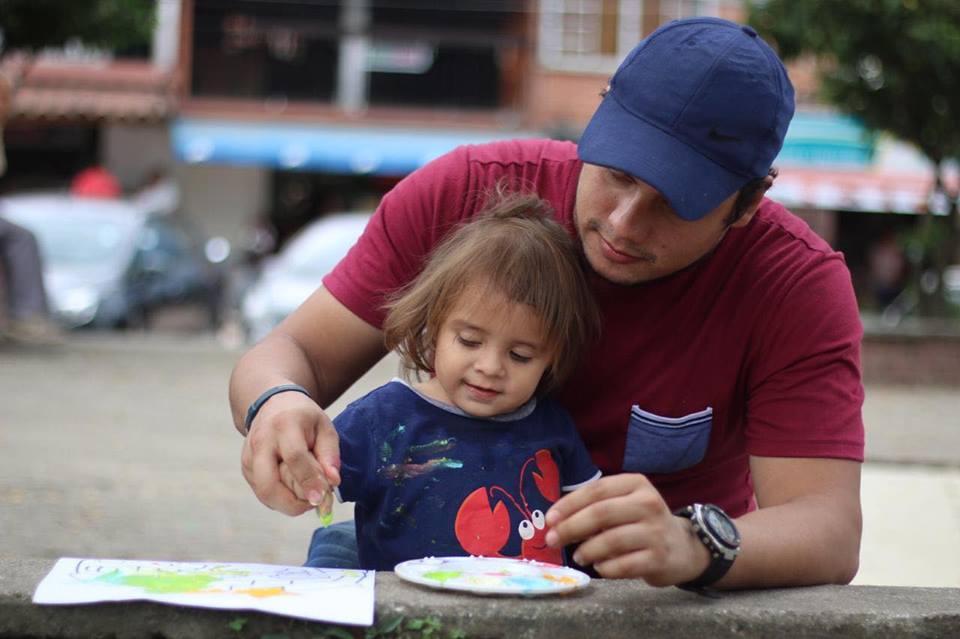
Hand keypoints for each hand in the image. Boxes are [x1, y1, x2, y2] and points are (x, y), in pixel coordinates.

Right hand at [240, 391, 340, 515]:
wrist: (272, 403)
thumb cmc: (303, 417)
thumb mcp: (324, 427)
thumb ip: (330, 454)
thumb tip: (333, 482)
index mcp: (284, 425)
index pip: (294, 458)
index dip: (308, 481)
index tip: (321, 498)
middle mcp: (261, 441)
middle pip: (268, 484)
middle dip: (291, 504)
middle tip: (313, 503)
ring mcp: (249, 456)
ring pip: (264, 493)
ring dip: (287, 504)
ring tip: (306, 494)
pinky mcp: (246, 467)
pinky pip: (262, 493)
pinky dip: (280, 499)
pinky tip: (294, 489)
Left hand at [544, 474, 708, 584]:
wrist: (681, 547)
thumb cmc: (641, 523)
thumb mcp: (623, 504)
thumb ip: (594, 506)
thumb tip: (555, 521)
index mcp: (636, 484)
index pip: (596, 490)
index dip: (569, 504)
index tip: (549, 519)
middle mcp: (648, 503)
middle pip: (601, 513)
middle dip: (570, 528)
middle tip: (553, 540)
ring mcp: (656, 531)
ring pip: (610, 540)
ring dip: (586, 550)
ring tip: (578, 555)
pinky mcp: (659, 558)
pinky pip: (623, 565)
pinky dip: (605, 568)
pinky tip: (599, 567)